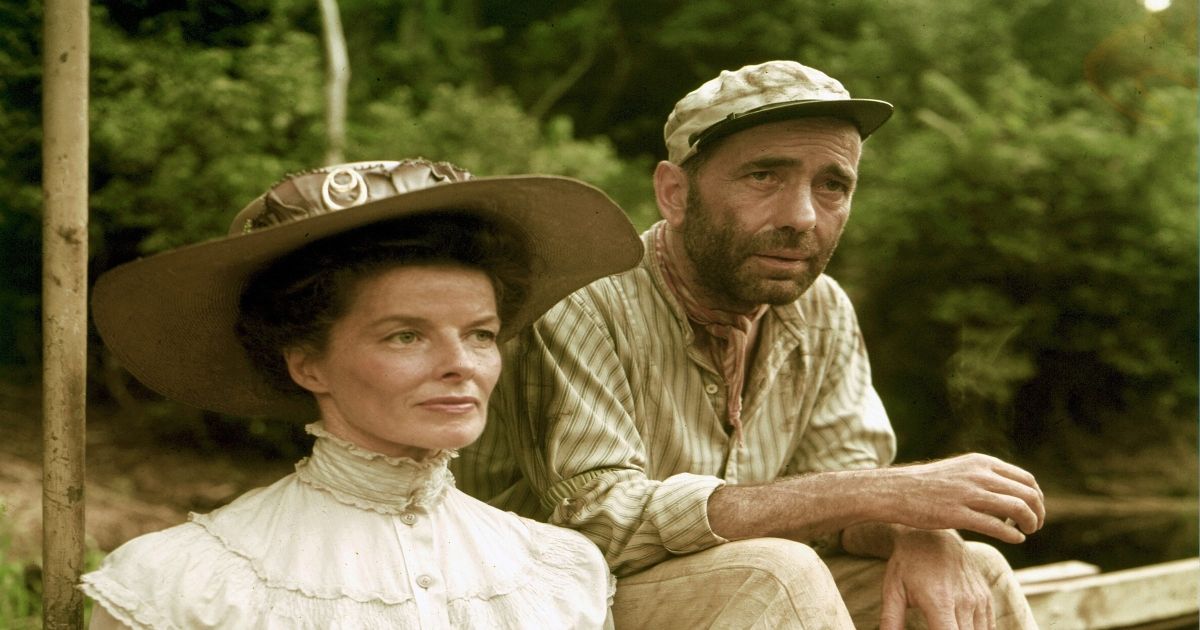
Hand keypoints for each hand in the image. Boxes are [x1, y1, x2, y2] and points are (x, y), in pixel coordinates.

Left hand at [879, 531, 993, 629]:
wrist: (931, 534)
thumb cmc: (907, 563)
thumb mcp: (892, 590)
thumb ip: (891, 620)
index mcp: (939, 601)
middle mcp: (964, 601)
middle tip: (933, 626)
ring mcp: (978, 598)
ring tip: (943, 625)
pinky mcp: (986, 596)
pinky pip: (989, 626)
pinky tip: (959, 627)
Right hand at [882, 453, 1044, 543]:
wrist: (895, 490)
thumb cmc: (928, 484)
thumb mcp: (960, 470)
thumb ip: (985, 477)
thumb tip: (1011, 494)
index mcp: (981, 462)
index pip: (1026, 479)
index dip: (1036, 497)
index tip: (1033, 510)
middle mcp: (978, 475)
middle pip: (1027, 493)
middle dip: (1038, 512)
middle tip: (1035, 525)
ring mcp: (968, 494)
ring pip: (1016, 508)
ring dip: (1030, 523)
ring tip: (1027, 532)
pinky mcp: (957, 514)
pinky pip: (996, 526)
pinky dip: (1013, 535)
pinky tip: (1016, 540)